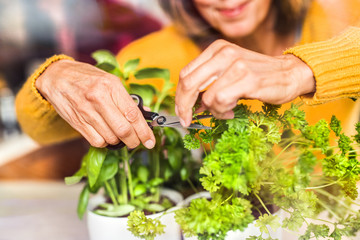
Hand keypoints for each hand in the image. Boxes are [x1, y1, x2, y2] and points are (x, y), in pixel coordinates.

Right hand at [36, 59, 154, 148]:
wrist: (57, 76)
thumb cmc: (87, 77)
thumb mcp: (110, 80)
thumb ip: (127, 98)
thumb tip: (145, 114)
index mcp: (111, 86)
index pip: (133, 114)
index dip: (144, 131)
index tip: (150, 141)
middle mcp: (99, 98)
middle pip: (123, 130)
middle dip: (134, 141)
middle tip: (137, 142)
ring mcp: (86, 112)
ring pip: (111, 138)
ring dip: (119, 141)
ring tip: (120, 135)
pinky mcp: (77, 122)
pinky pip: (97, 141)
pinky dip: (105, 142)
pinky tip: (106, 134)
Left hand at [175, 39, 314, 125]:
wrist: (290, 73)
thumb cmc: (257, 76)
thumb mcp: (228, 72)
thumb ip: (208, 83)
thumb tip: (188, 104)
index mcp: (216, 49)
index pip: (185, 73)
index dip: (179, 96)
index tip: (181, 112)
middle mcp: (223, 53)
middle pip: (188, 83)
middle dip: (183, 107)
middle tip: (187, 121)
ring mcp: (236, 65)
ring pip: (206, 97)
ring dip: (213, 111)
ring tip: (225, 110)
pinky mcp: (247, 79)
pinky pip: (221, 101)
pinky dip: (222, 111)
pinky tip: (232, 110)